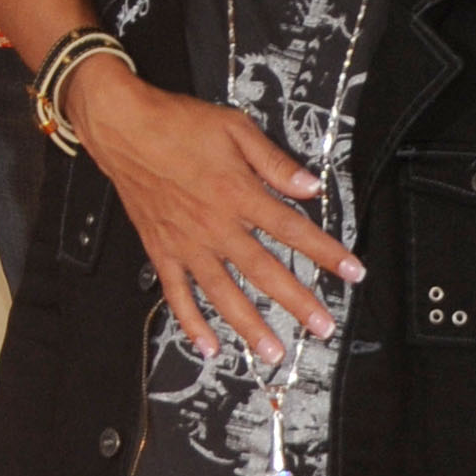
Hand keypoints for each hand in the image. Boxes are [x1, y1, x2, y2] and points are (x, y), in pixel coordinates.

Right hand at [64, 49, 359, 363]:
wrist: (122, 126)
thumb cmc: (178, 123)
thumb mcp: (235, 129)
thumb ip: (275, 162)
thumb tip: (310, 187)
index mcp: (239, 194)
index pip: (293, 230)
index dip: (326, 253)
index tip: (353, 272)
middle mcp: (216, 226)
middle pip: (265, 272)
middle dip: (297, 302)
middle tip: (322, 328)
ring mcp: (187, 244)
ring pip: (224, 293)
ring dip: (249, 326)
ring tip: (272, 351)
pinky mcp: (162, 251)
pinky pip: (177, 294)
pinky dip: (191, 322)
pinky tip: (208, 346)